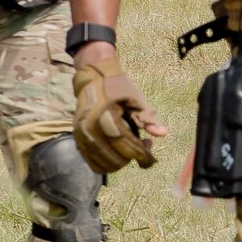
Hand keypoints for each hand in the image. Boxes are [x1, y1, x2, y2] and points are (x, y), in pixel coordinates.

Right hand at [72, 48, 165, 173]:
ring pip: (102, 161)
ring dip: (119, 163)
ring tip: (129, 153)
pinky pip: (91, 160)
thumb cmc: (118, 88)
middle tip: (141, 151)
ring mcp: (82, 133)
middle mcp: (91, 126)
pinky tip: (116, 159)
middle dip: (131, 158)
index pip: (125, 143)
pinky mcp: (78, 137)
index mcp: (107, 115)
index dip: (140, 153)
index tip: (151, 154)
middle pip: (114, 156)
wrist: (93, 78)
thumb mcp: (136, 99)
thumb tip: (164, 134)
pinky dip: (105, 164)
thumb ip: (148, 118)